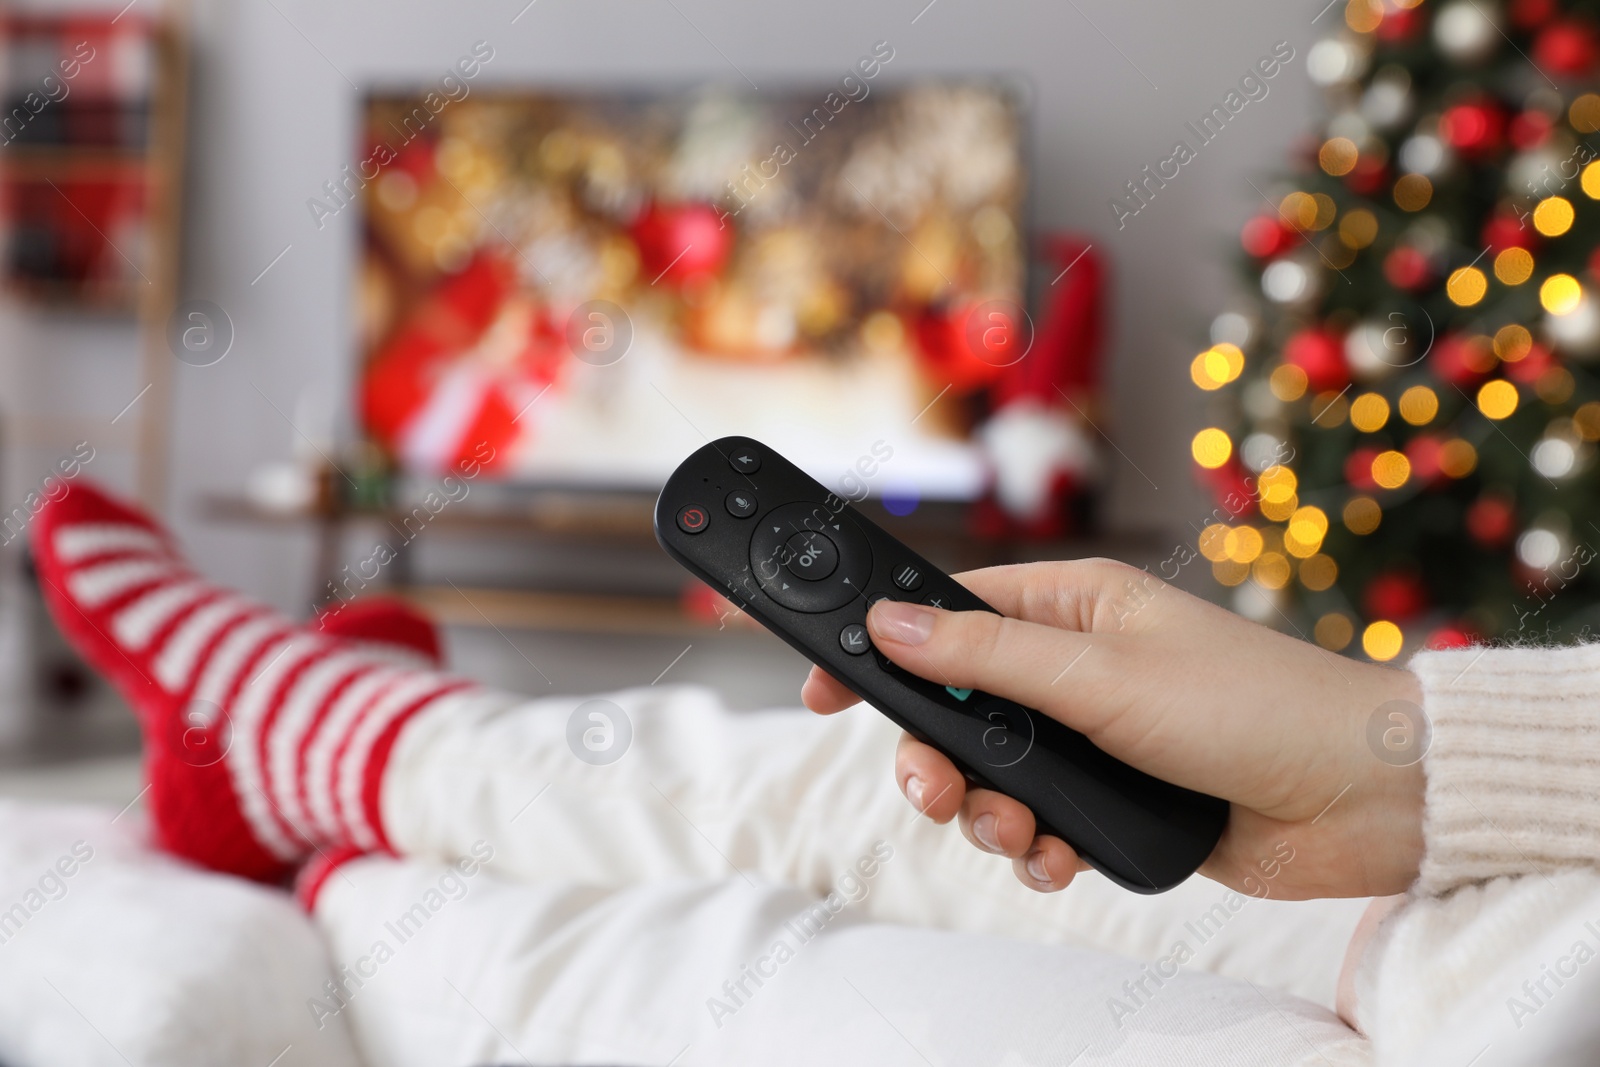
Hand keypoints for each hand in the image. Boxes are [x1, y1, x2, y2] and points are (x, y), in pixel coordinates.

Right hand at [802, 559, 1425, 898]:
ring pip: (993, 777)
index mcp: (1073, 607)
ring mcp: (1095, 738)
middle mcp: (1077, 669)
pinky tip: (1065, 859)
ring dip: (991, 815)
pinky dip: (1040, 850)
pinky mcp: (1115, 801)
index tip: (827, 686)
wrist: (1358, 800)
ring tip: (1025, 836)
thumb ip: (988, 655)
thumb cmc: (1252, 707)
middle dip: (939, 758)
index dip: (883, 646)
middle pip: (958, 709)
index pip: (947, 613)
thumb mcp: (1102, 674)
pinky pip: (1041, 827)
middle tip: (935, 791)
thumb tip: (890, 622)